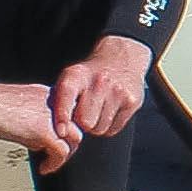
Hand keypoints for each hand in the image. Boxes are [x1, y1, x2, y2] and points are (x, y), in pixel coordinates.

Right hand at [0, 75, 73, 170]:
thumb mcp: (14, 109)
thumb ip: (30, 120)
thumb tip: (34, 140)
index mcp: (45, 94)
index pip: (66, 114)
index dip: (61, 130)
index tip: (51, 143)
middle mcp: (53, 102)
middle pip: (74, 125)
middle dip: (66, 143)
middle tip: (53, 156)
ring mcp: (51, 116)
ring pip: (74, 139)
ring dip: (63, 155)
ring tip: (50, 163)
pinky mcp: (44, 132)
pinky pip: (62, 152)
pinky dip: (55, 163)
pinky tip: (44, 168)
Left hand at [49, 34, 152, 148]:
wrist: (121, 58)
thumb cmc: (88, 76)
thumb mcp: (69, 78)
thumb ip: (58, 101)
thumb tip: (62, 131)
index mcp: (77, 75)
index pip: (67, 95)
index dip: (63, 115)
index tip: (62, 132)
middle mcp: (99, 81)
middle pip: (85, 122)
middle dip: (81, 124)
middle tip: (82, 113)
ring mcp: (118, 92)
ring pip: (99, 129)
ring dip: (95, 126)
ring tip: (96, 111)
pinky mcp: (132, 102)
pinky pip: (113, 130)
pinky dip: (108, 126)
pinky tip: (108, 111)